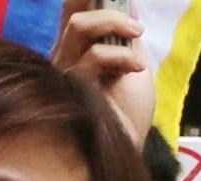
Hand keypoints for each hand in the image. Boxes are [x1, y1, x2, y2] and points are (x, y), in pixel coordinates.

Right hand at [52, 0, 153, 148]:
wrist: (126, 145)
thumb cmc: (126, 115)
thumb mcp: (134, 65)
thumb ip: (126, 39)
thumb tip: (129, 5)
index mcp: (78, 53)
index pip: (72, 13)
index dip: (82, 0)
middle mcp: (65, 60)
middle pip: (74, 16)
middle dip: (109, 12)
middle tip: (135, 28)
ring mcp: (63, 72)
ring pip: (78, 27)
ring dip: (114, 23)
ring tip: (136, 37)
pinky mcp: (69, 86)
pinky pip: (92, 56)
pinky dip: (119, 56)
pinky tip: (134, 69)